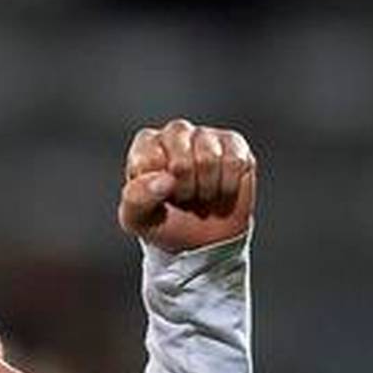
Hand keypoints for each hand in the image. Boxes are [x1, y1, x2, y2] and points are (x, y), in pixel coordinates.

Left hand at [117, 119, 256, 252]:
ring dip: (207, 189)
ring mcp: (206, 135)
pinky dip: (228, 186)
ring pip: (209, 159)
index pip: (151, 160)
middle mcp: (176, 132)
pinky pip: (235, 161)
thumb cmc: (165, 223)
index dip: (158, 189)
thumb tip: (167, 179)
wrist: (203, 240)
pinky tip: (221, 190)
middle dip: (185, 191)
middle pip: (181, 160)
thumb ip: (137, 198)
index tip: (161, 198)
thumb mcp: (138, 219)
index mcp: (147, 143)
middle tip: (185, 198)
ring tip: (202, 194)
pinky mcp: (234, 143)